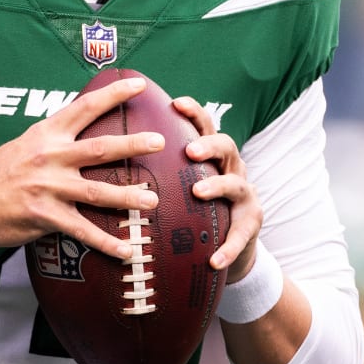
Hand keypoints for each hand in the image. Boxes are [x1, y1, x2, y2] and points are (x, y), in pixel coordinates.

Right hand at [0, 76, 161, 258]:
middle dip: (132, 145)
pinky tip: (127, 249)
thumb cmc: (0, 172)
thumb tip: (85, 126)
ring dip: (128, 197)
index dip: (113, 94)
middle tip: (160, 142)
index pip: (84, 108)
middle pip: (100, 149)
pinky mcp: (46, 216)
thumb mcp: (25, 143)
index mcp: (46, 134)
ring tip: (152, 200)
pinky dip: (106, 241)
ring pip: (97, 192)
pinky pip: (83, 231)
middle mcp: (50, 157)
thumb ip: (55, 137)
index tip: (138, 85)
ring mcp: (48, 187)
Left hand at [173, 96, 261, 280]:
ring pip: (236, 185)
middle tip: (189, 150)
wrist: (227, 246)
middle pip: (227, 146)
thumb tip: (112, 152)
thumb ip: (160, 169)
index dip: (194, 112)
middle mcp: (232, 170)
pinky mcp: (251, 225)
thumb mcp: (181, 184)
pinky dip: (228, 247)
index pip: (205, 126)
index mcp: (213, 157)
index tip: (175, 103)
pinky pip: (240, 235)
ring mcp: (245, 197)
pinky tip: (214, 259)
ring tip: (198, 192)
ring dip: (217, 186)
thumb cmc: (194, 209)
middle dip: (209, 145)